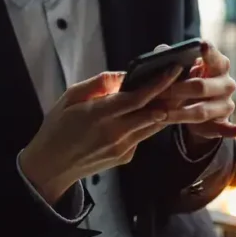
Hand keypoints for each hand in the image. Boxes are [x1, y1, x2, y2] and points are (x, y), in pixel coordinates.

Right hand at [19, 67, 182, 205]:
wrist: (52, 166)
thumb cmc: (57, 128)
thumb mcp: (69, 98)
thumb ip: (96, 85)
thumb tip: (121, 75)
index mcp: (100, 115)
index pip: (137, 97)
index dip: (158, 83)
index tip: (174, 70)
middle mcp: (116, 133)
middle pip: (154, 111)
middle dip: (171, 94)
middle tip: (183, 78)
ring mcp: (123, 148)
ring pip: (154, 124)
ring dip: (165, 107)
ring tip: (174, 90)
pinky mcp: (126, 157)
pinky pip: (143, 135)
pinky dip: (148, 122)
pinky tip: (147, 111)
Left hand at [158, 41, 235, 142]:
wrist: (198, 106)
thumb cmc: (189, 80)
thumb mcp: (183, 69)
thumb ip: (173, 59)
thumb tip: (162, 49)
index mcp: (219, 64)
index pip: (213, 56)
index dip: (208, 51)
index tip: (201, 44)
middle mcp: (227, 83)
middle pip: (201, 86)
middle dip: (177, 90)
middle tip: (157, 93)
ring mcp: (227, 104)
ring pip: (202, 110)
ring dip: (180, 114)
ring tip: (160, 115)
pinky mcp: (223, 123)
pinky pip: (225, 128)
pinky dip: (232, 130)